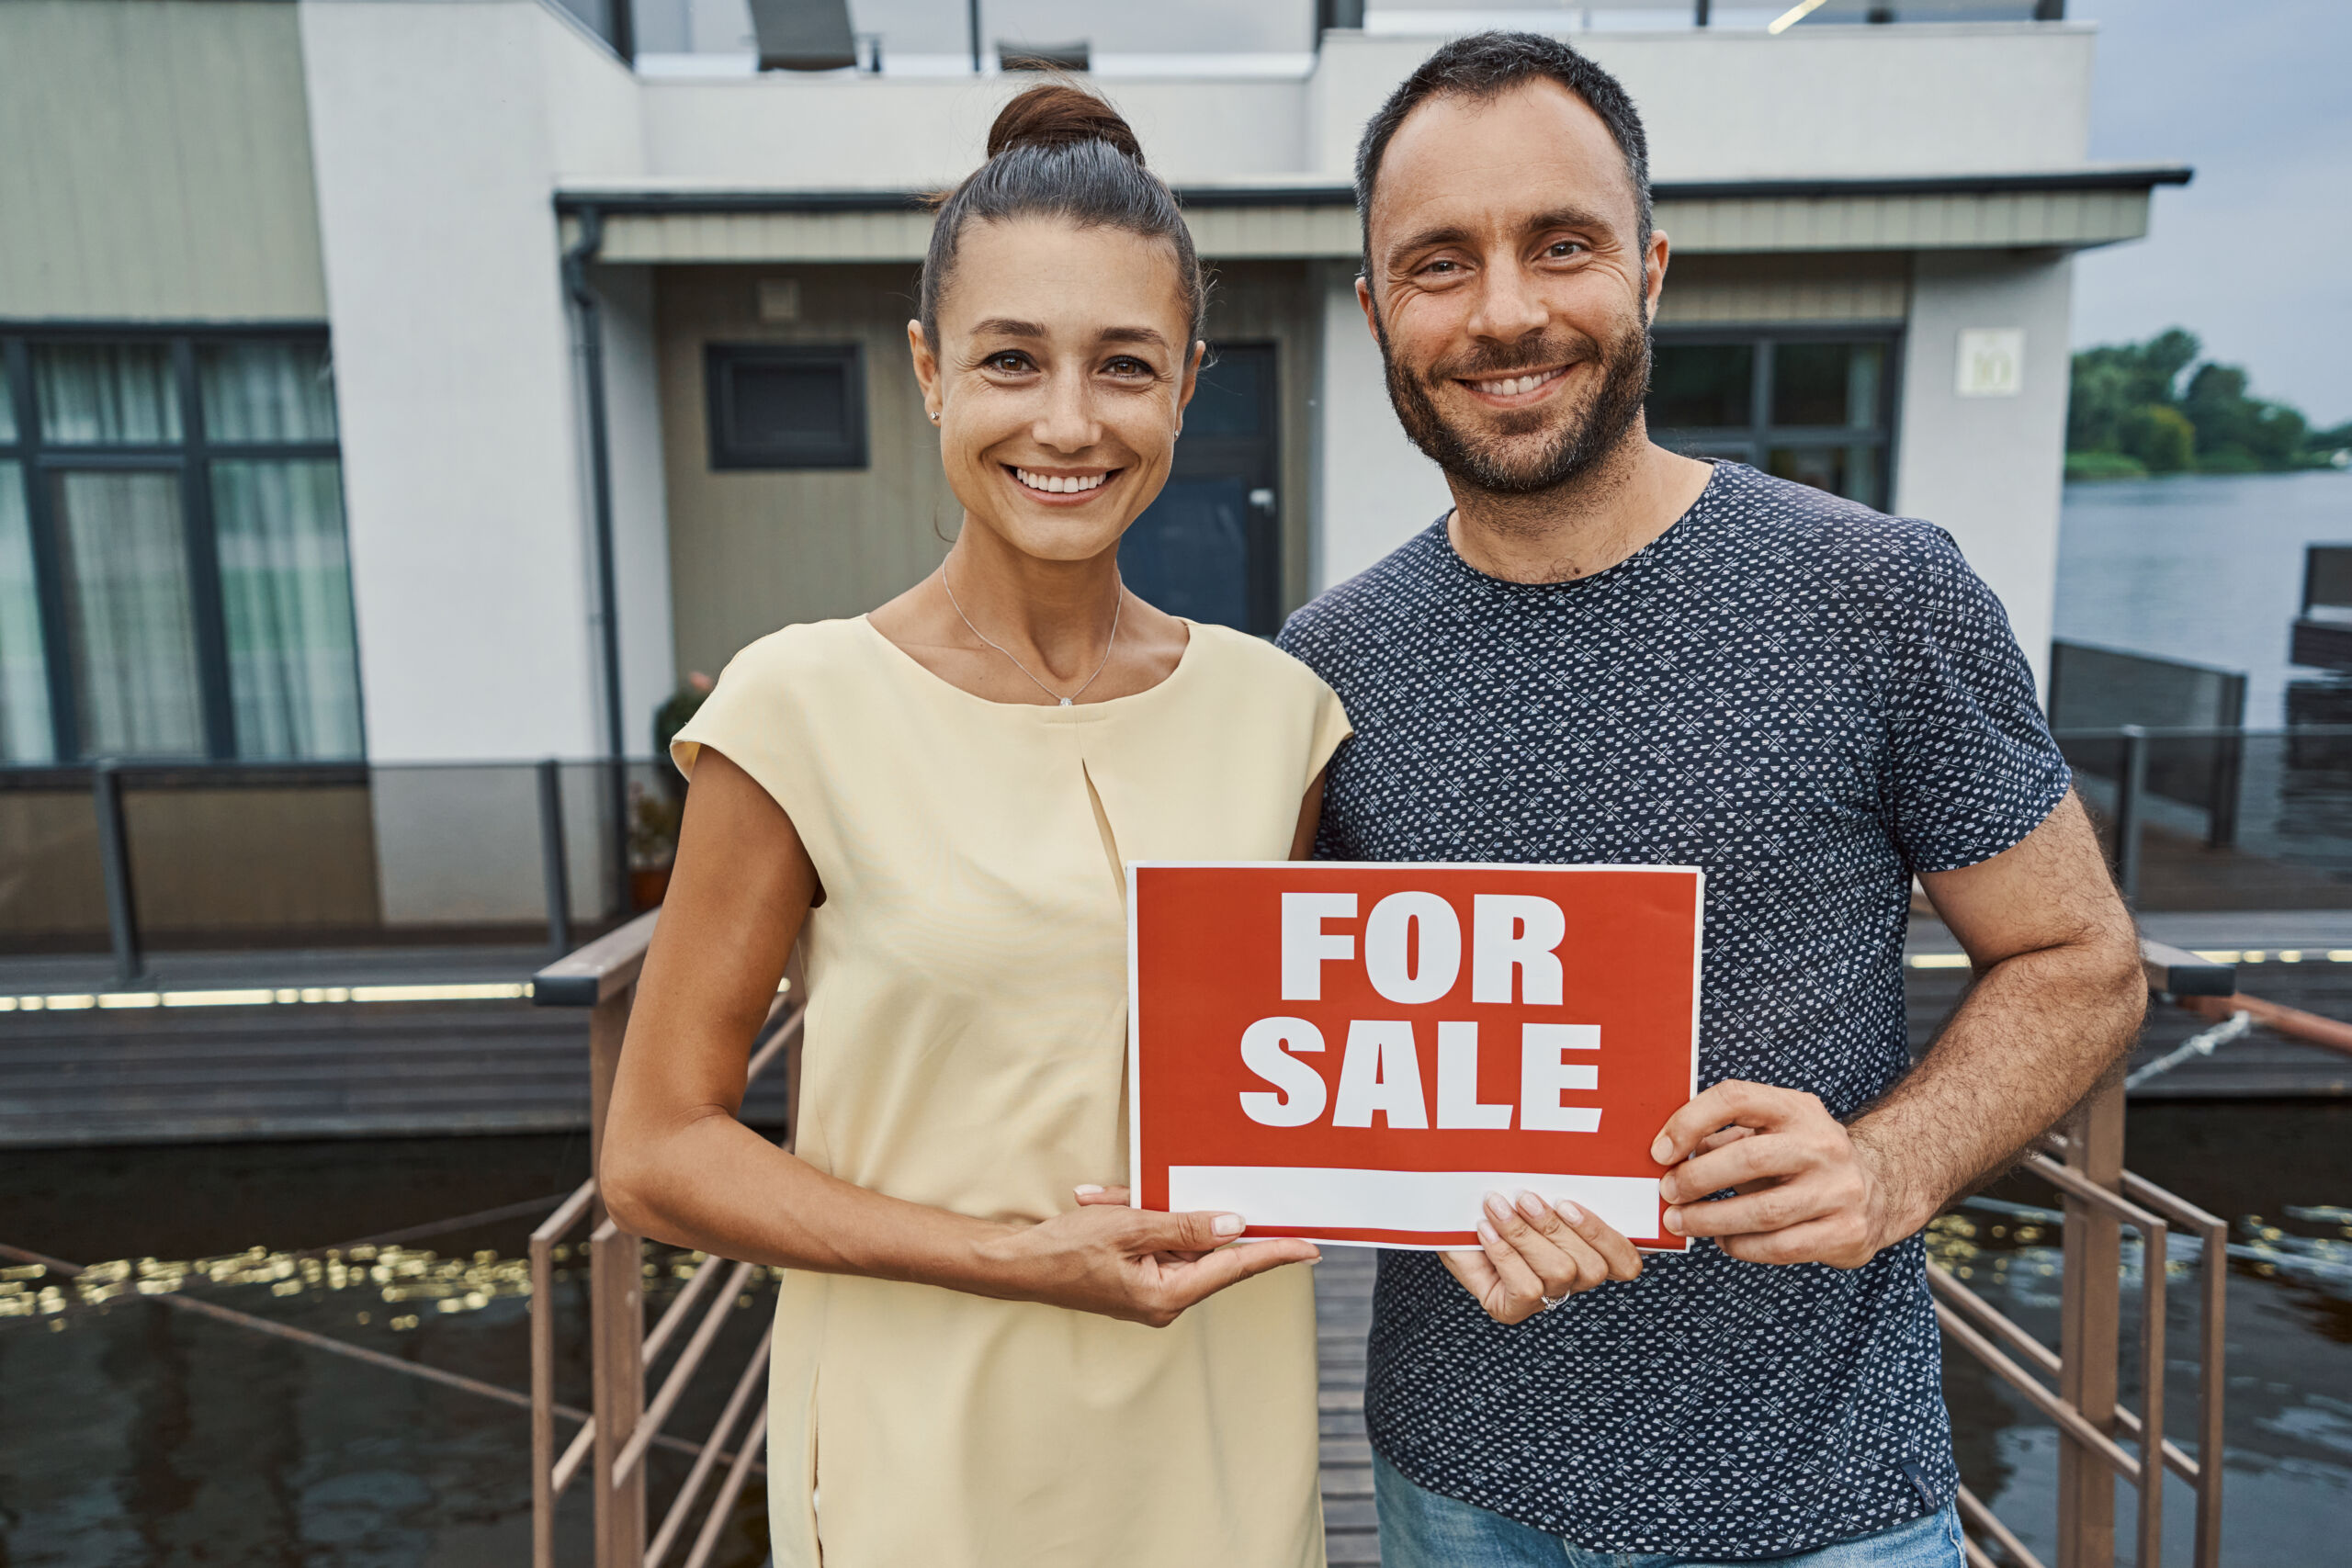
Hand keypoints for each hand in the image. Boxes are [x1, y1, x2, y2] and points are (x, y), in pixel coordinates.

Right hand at [977, 1190, 1317, 1326]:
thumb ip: (1184, 1226)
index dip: (1275, 1253)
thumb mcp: (1128, 1228)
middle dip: (1196, 1216)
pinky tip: (1104, 1205)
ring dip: (1152, 1212)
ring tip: (1109, 1204)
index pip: (1235, 1267)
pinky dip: (1136, 1217)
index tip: (1312, 1246)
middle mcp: (1164, 1299)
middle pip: (1207, 1252)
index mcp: (1167, 1295)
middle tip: (1224, 1200)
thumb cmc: (1063, 1250)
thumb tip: (1235, 1225)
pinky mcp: (1135, 1275)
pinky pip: (1154, 1241)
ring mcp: (1149, 1289)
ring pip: (1176, 1240)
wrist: (1013, 1263)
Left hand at [1442, 1190, 1641, 1324]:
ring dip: (1526, 1235)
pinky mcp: (1513, 1309)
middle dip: (1557, 1228)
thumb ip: (1555, 1184)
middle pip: (1593, 1267)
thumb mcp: (1529, 1188)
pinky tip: (1485, 1231)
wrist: (1446, 1217)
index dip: (1606, 1236)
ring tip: (1498, 1208)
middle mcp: (1573, 1281)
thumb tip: (1566, 1158)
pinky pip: (1526, 1287)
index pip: (1626, 1263)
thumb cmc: (1495, 1200)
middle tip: (1526, 1198)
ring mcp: (1544, 1299)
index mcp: (1590, 1251)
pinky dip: (1505, 1254)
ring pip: (1559, 1273)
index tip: (1568, 1203)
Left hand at [1651, 1080, 1919, 1266]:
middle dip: (1697, 1179)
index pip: (1736, 1098)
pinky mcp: (1847, 1231)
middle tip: (1668, 1194)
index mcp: (1797, 1108)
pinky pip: (1781, 1247)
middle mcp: (1823, 1144)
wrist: (1880, 1188)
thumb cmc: (1802, 1159)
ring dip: (1711, 1220)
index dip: (1690, 1122)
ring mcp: (1840, 1189)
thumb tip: (1664, 1155)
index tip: (1660, 1151)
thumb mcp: (1771, 1133)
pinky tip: (1725, 1241)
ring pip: (1763, 1211)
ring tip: (1684, 1223)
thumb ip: (1722, 1138)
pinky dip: (1743, 1247)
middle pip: (1748, 1159)